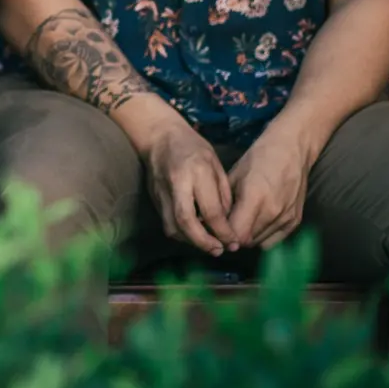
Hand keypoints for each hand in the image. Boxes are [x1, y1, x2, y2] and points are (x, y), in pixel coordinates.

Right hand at [141, 117, 237, 256]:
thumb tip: (227, 223)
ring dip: (191, 242)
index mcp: (198, 172)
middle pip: (187, 222)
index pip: (211, 210)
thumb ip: (222, 194)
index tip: (234, 242)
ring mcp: (162, 192)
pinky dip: (182, 234)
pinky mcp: (154, 198)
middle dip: (204, 242)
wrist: (159, 136)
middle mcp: (177, 184)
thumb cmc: (193, 147)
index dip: (223, 231)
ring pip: (173, 227)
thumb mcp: (215, 164)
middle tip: (219, 251)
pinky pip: (167, 223)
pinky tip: (194, 235)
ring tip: (208, 246)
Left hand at [227, 124, 313, 249]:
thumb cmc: (259, 158)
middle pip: (247, 240)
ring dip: (248, 237)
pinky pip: (274, 240)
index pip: (236, 234)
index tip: (215, 229)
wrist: (292, 149)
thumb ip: (224, 202)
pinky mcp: (295, 221)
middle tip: (225, 226)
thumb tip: (210, 220)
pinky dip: (263, 236)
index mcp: (254, 198)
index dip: (223, 234)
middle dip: (233, 237)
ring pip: (260, 242)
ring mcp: (286, 218)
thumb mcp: (234, 176)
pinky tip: (256, 224)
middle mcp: (272, 212)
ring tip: (240, 223)